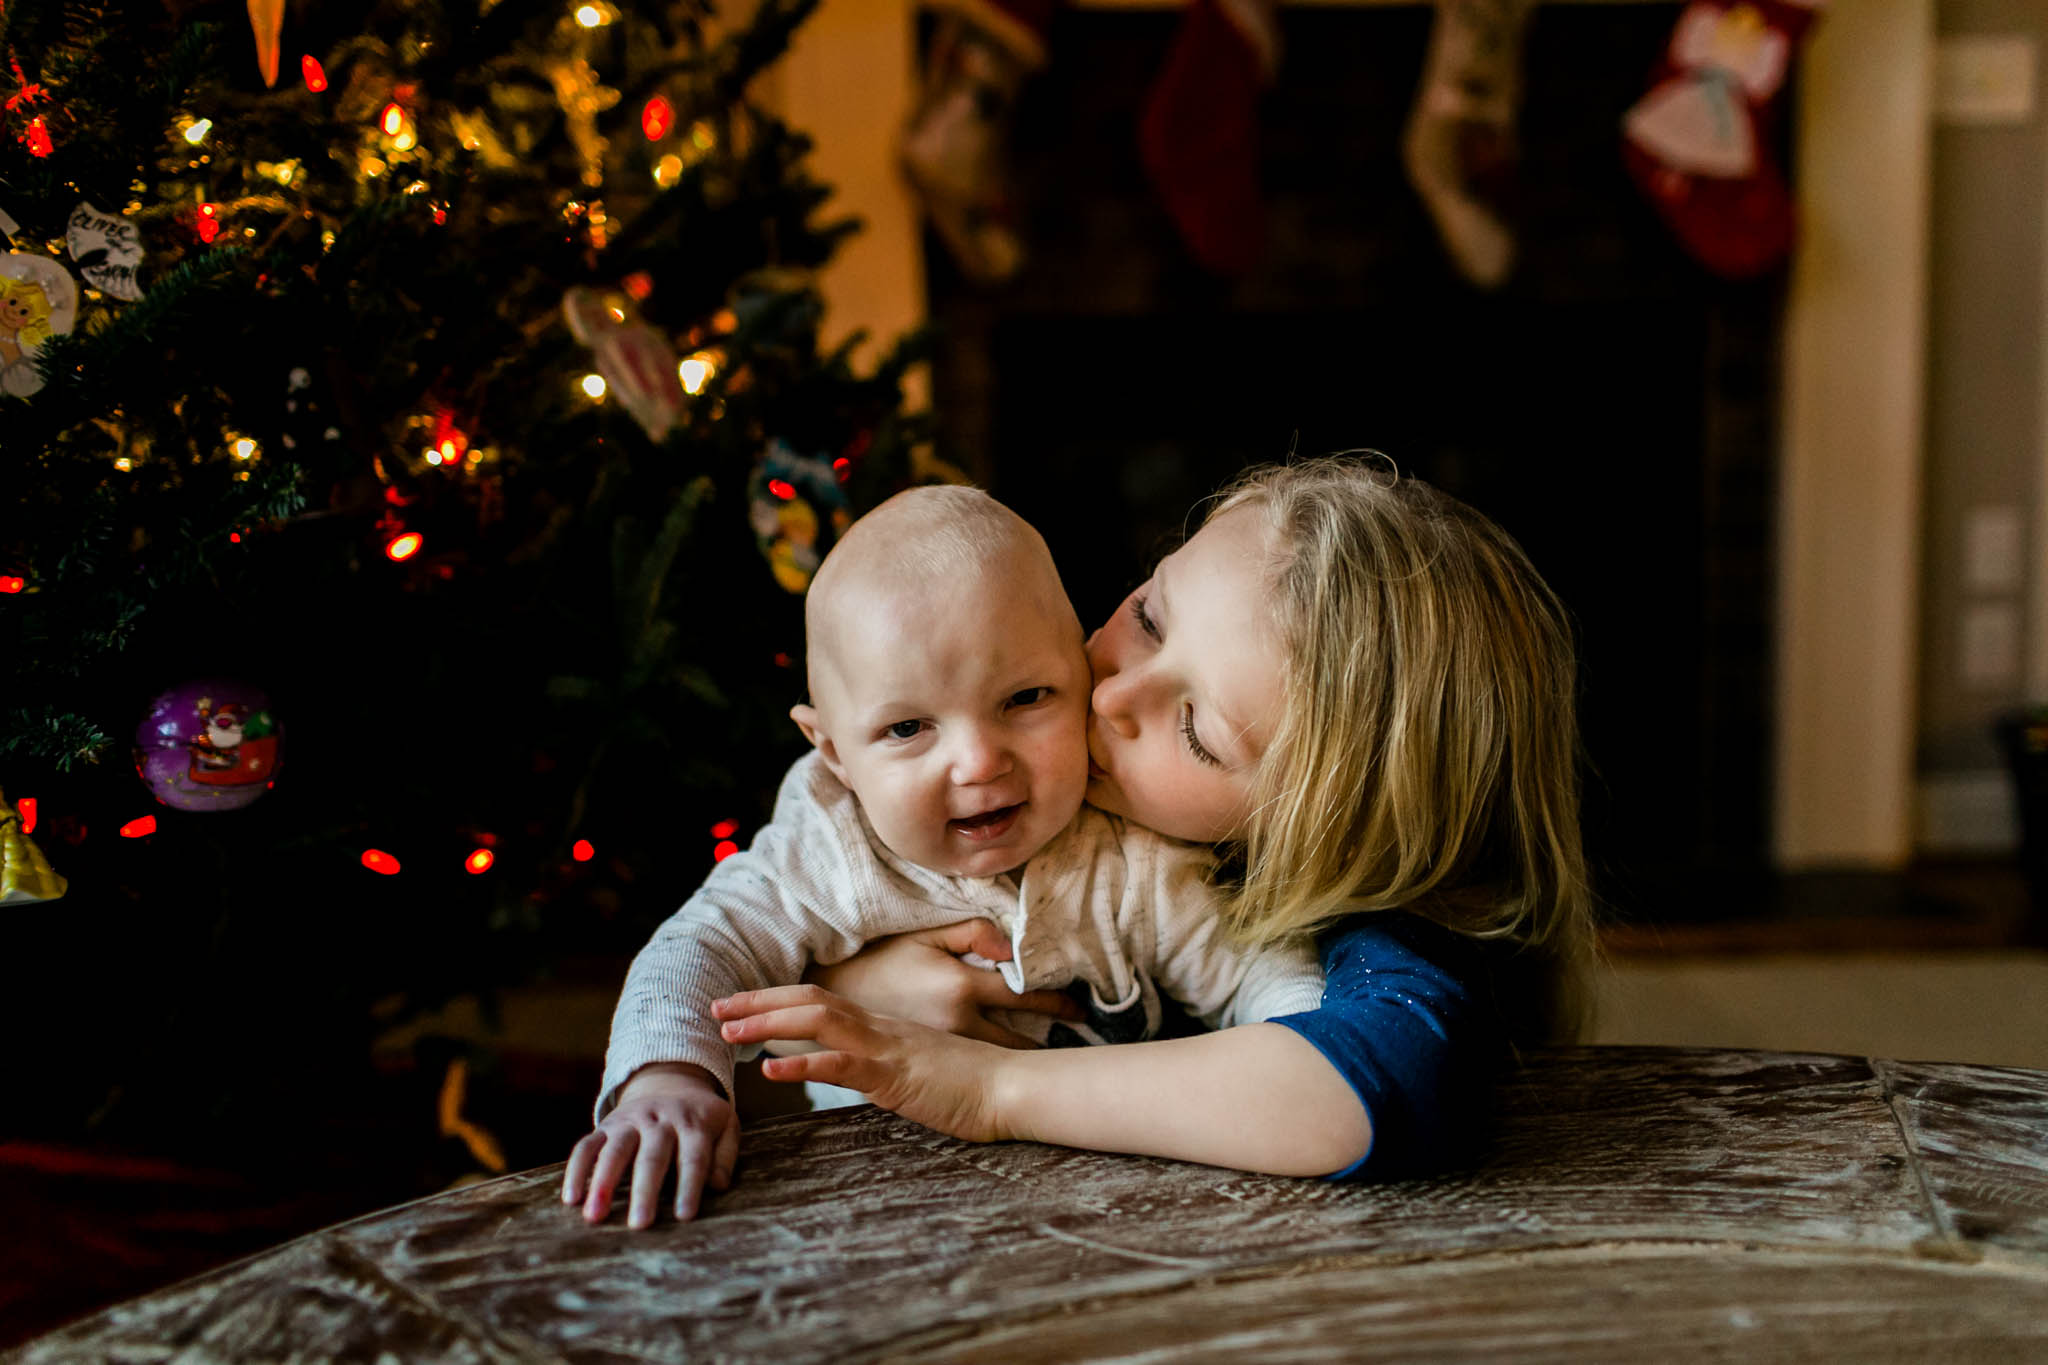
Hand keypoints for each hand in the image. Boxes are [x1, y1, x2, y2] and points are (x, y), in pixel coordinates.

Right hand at [562, 1063, 738, 1227]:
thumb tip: (718, 1185)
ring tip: (594, 1216)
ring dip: (603, 1182)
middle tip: (639, 1224)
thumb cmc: (702, 1118)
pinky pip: (587, 1145)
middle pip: (652, 1156)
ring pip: (615, 1149)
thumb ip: (726, 1156)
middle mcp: (660, 1120)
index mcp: (693, 1123)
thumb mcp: (726, 1127)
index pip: (693, 1157)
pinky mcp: (606, 1126)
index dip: (690, 1186)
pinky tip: (570, 1198)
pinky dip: (576, 1170)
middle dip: (645, 1191)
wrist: (672, 1082)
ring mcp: (630, 1121)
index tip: (684, 1216)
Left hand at [714, 985, 1012, 1142]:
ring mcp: (885, 1046)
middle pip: (808, 1001)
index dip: (776, 999)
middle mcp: (877, 1027)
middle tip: (714, 1008)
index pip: (820, 1001)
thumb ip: (888, 1062)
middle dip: (757, 1002)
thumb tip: (860, 1070)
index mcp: (881, 1026)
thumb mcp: (919, 1067)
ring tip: (727, 1029)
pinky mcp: (894, 1073)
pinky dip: (803, 1062)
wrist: (1013, 1086)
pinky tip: (771, 1067)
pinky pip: (841, 1063)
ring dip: (767, 1022)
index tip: (739, 1004)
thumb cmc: (973, 1081)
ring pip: (816, 1021)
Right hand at [803, 918, 1082, 1047]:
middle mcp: (959, 1021)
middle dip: (1051, 1039)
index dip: (1057, 1003)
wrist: (829, 991)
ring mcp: (945, 1048)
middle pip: (1021, 1034)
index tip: (1081, 1010)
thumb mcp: (926, 937)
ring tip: (1062, 1065)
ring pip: (1001, 1056)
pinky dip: (1000, 1071)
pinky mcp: (930, 1066)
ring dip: (1030, 1058)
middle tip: (1082, 1042)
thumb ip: (973, 935)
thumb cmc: (879, 960)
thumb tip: (1010, 950)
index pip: (1026, 995)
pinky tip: (1015, 1081)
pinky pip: (975, 1068)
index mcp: (961, 987)